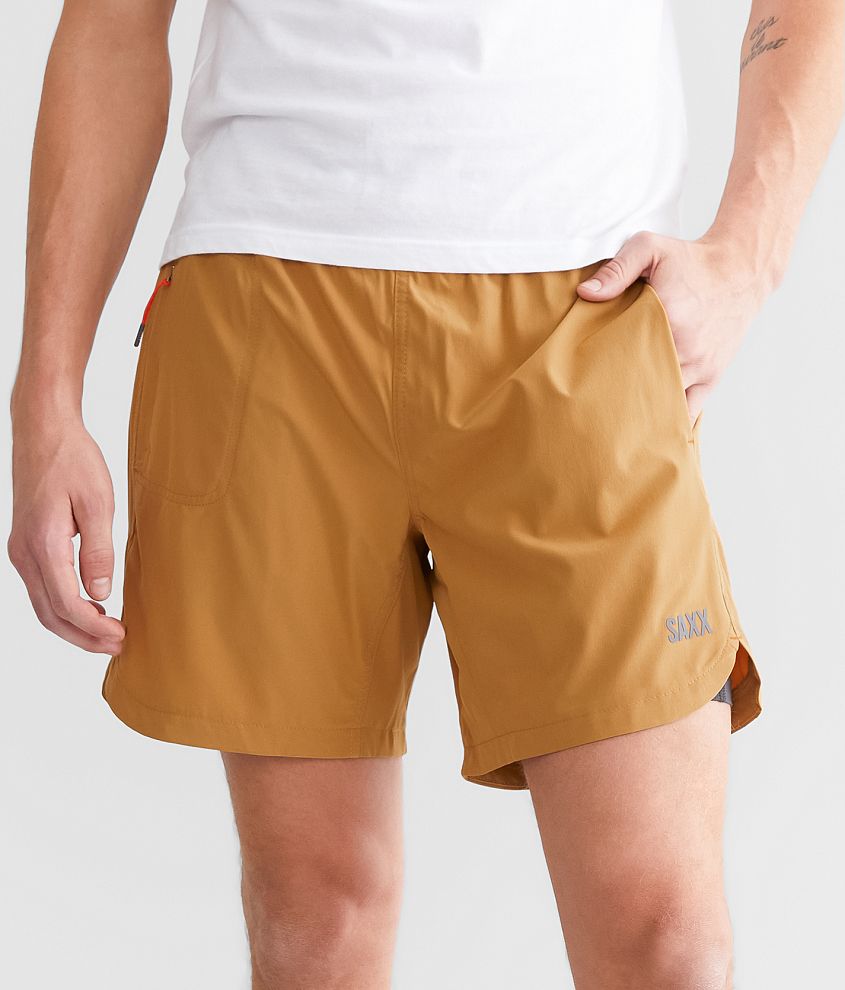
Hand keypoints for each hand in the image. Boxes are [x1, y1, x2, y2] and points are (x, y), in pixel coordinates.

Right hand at [8, 414, 125, 654]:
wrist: (44, 431)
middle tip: (117, 646)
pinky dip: (63, 608)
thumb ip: (98, 550)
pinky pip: (41, 589)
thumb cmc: (72, 460)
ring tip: (106, 636)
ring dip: (73, 626)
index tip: (121, 636)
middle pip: (50, 615)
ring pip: (43, 606)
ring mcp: (20, 551)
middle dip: (83, 637)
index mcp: (43, 544)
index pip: (67, 603)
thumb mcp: (97, 502)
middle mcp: (24, 553)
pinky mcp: (25, 545)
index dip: (94, 627)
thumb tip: (100, 592)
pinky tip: (89, 609)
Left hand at [576, 232, 768, 422]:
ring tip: (616, 420)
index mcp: (666, 316)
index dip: (601, 368)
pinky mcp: (713, 375)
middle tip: (593, 405)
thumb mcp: (651, 248)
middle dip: (618, 394)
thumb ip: (617, 268)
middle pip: (641, 384)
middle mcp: (685, 346)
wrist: (741, 270)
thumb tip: (586, 293)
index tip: (583, 377)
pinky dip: (670, 420)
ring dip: (642, 411)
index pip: (623, 354)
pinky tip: (649, 428)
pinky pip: (690, 410)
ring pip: (664, 402)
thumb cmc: (690, 259)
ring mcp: (701, 365)